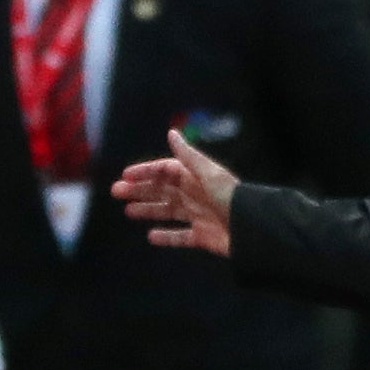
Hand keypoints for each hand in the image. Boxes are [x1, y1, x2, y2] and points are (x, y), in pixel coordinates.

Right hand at [115, 133, 243, 252]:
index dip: (145, 172)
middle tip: (116, 193)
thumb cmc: (232, 198)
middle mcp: (195, 194)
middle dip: (140, 190)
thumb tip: (172, 133)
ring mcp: (199, 216)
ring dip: (148, 210)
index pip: (165, 170)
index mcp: (196, 178)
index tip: (125, 176)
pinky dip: (166, 237)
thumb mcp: (209, 174)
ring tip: (129, 211)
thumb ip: (188, 156)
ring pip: (168, 211)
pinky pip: (181, 236)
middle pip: (162, 190)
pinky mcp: (203, 236)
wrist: (252, 229)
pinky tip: (151, 236)